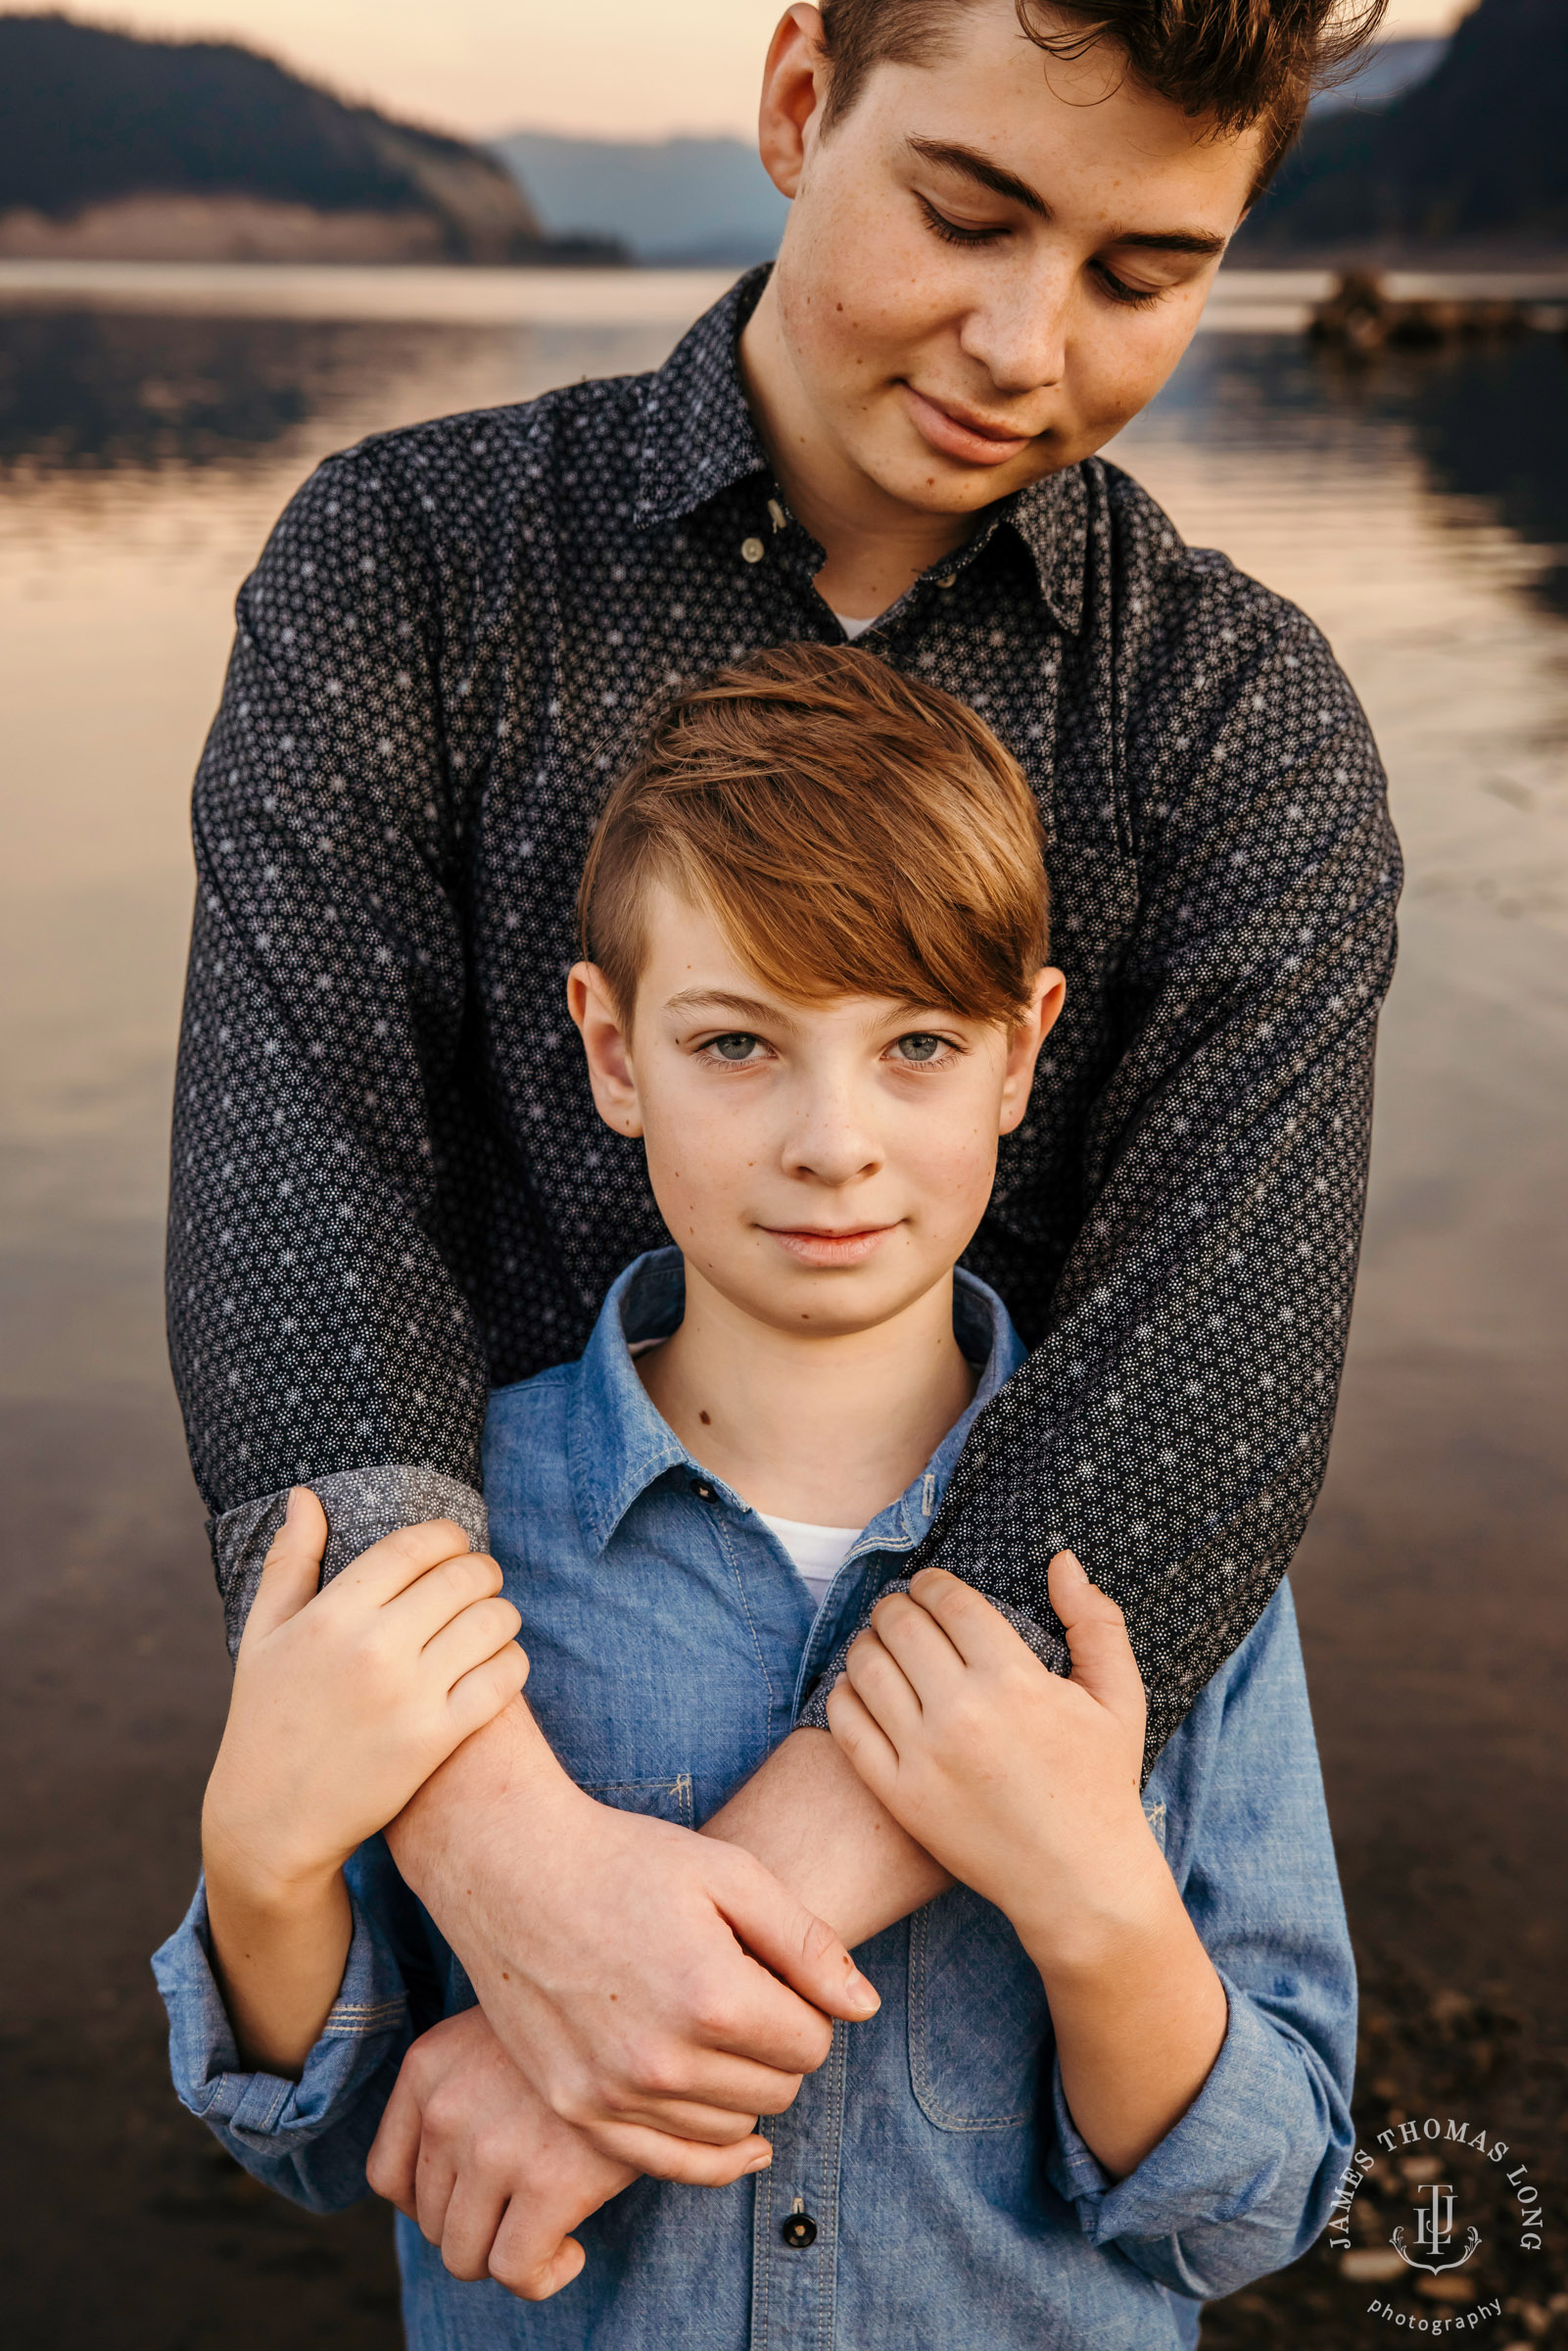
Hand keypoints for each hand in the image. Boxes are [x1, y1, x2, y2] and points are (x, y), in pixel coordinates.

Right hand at [204, 1489, 529, 1895]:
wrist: (271, 1822)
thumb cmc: (266, 1719)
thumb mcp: (262, 1636)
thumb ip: (289, 1561)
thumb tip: (306, 1495)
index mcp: (331, 1616)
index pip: (415, 1545)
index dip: (448, 1535)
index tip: (454, 1544)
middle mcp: (373, 1649)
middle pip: (465, 1577)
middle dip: (482, 1571)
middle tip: (478, 1582)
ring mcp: (409, 1696)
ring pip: (494, 1622)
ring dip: (501, 1614)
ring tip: (488, 1621)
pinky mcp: (436, 1740)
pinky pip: (504, 1678)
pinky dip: (511, 1662)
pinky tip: (495, 1664)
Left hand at [367, 2006, 653, 2301]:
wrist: (650, 2013)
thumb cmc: (578, 2035)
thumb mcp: (495, 2036)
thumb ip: (456, 2091)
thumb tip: (443, 2184)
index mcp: (427, 2066)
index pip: (386, 2176)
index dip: (429, 2205)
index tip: (477, 2200)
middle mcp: (447, 2107)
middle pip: (430, 2223)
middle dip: (480, 2227)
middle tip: (528, 2207)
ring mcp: (493, 2147)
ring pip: (465, 2256)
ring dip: (508, 2255)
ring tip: (550, 2228)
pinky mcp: (549, 2182)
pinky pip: (515, 2271)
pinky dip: (540, 2277)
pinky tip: (572, 2249)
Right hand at [387, 1704, 879, 2180]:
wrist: (512, 1867)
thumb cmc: (627, 1858)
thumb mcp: (730, 1874)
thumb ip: (807, 1944)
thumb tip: (865, 2008)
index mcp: (713, 1996)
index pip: (812, 2044)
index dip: (807, 2008)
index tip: (778, 1976)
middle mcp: (665, 2060)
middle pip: (777, 2092)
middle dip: (779, 2049)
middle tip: (748, 1998)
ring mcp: (615, 2093)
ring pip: (730, 2132)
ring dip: (742, 2092)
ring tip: (715, 2032)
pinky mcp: (577, 2108)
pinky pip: (668, 2165)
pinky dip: (707, 2149)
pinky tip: (731, 2133)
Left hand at [825, 1554, 1154, 1955]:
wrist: (1078, 1881)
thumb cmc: (1101, 1784)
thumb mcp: (1119, 1697)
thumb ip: (1096, 1621)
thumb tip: (1061, 1561)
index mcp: (1015, 1679)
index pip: (949, 1601)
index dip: (932, 1582)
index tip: (931, 1586)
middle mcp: (963, 1713)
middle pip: (900, 1624)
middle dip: (896, 1605)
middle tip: (902, 1610)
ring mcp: (924, 1756)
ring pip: (866, 1667)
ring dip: (867, 1642)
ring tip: (879, 1644)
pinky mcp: (899, 1795)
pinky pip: (846, 1725)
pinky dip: (844, 1694)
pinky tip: (860, 1689)